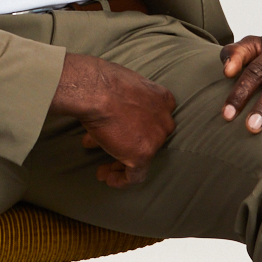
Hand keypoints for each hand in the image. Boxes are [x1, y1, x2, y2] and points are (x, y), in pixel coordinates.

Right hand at [49, 52, 175, 187]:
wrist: (96, 91)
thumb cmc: (103, 82)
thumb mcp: (124, 85)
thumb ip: (129, 100)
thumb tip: (113, 113)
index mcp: (163, 100)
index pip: (155, 120)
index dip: (138, 128)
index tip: (124, 134)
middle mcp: (165, 120)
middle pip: (149, 138)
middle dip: (129, 145)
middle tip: (112, 150)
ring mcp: (156, 139)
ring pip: (142, 158)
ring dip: (122, 164)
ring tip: (105, 169)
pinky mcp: (143, 155)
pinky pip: (135, 175)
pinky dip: (122, 179)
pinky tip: (108, 178)